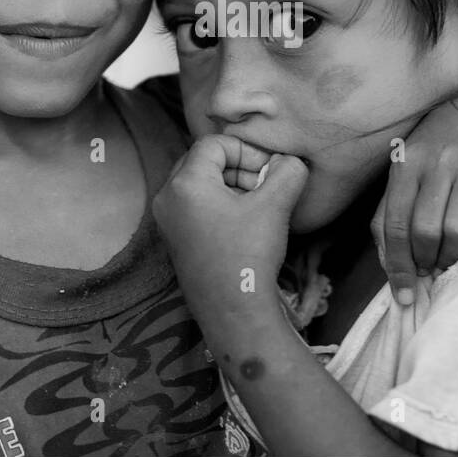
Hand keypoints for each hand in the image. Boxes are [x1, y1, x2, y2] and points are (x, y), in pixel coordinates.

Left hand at [152, 135, 306, 315]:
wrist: (234, 312)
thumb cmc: (249, 255)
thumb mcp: (274, 206)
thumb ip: (287, 171)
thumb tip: (290, 161)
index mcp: (185, 183)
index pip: (214, 144)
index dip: (246, 150)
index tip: (269, 171)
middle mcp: (167, 198)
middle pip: (203, 162)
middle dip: (238, 167)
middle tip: (264, 186)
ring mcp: (168, 221)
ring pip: (200, 184)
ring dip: (231, 186)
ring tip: (258, 206)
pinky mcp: (175, 240)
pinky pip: (196, 206)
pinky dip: (220, 205)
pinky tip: (244, 224)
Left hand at [376, 90, 457, 302]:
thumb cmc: (441, 144)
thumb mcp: (409, 165)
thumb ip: (394, 206)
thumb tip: (386, 260)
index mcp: (404, 165)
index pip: (392, 226)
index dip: (396, 266)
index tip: (404, 294)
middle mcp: (432, 162)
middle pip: (422, 230)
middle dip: (426, 261)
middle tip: (433, 272)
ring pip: (453, 226)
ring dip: (451, 255)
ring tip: (453, 264)